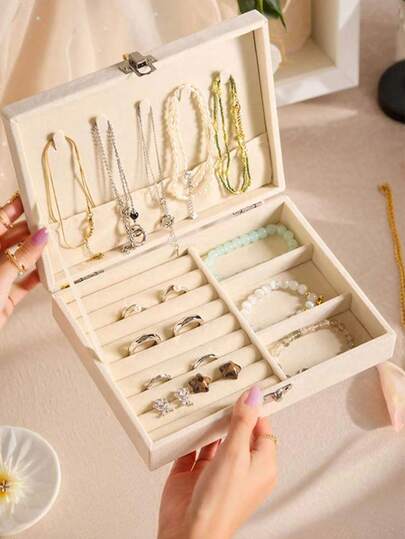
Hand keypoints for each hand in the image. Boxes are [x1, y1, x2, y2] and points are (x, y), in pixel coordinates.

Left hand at [0, 193, 47, 327]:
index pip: (0, 220)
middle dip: (32, 232)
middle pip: (13, 239)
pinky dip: (36, 278)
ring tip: (56, 245)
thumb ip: (23, 254)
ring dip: (37, 255)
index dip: (16, 209)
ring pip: (20, 261)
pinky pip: (24, 284)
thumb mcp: (0, 273)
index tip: (34, 200)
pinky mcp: (5, 299)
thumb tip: (42, 234)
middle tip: (53, 224)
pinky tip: (49, 273)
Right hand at [158, 386, 276, 538]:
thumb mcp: (236, 454)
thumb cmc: (220, 505)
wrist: (188, 532)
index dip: (256, 410)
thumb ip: (243, 422)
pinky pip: (192, 449)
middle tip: (224, 394)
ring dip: (209, 425)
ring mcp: (215, 472)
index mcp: (261, 467)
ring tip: (205, 406)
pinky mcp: (192, 475)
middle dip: (230, 415)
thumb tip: (254, 397)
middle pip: (237, 433)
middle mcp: (239, 469)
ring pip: (214, 439)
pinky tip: (187, 426)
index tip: (249, 390)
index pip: (263, 430)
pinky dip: (190, 437)